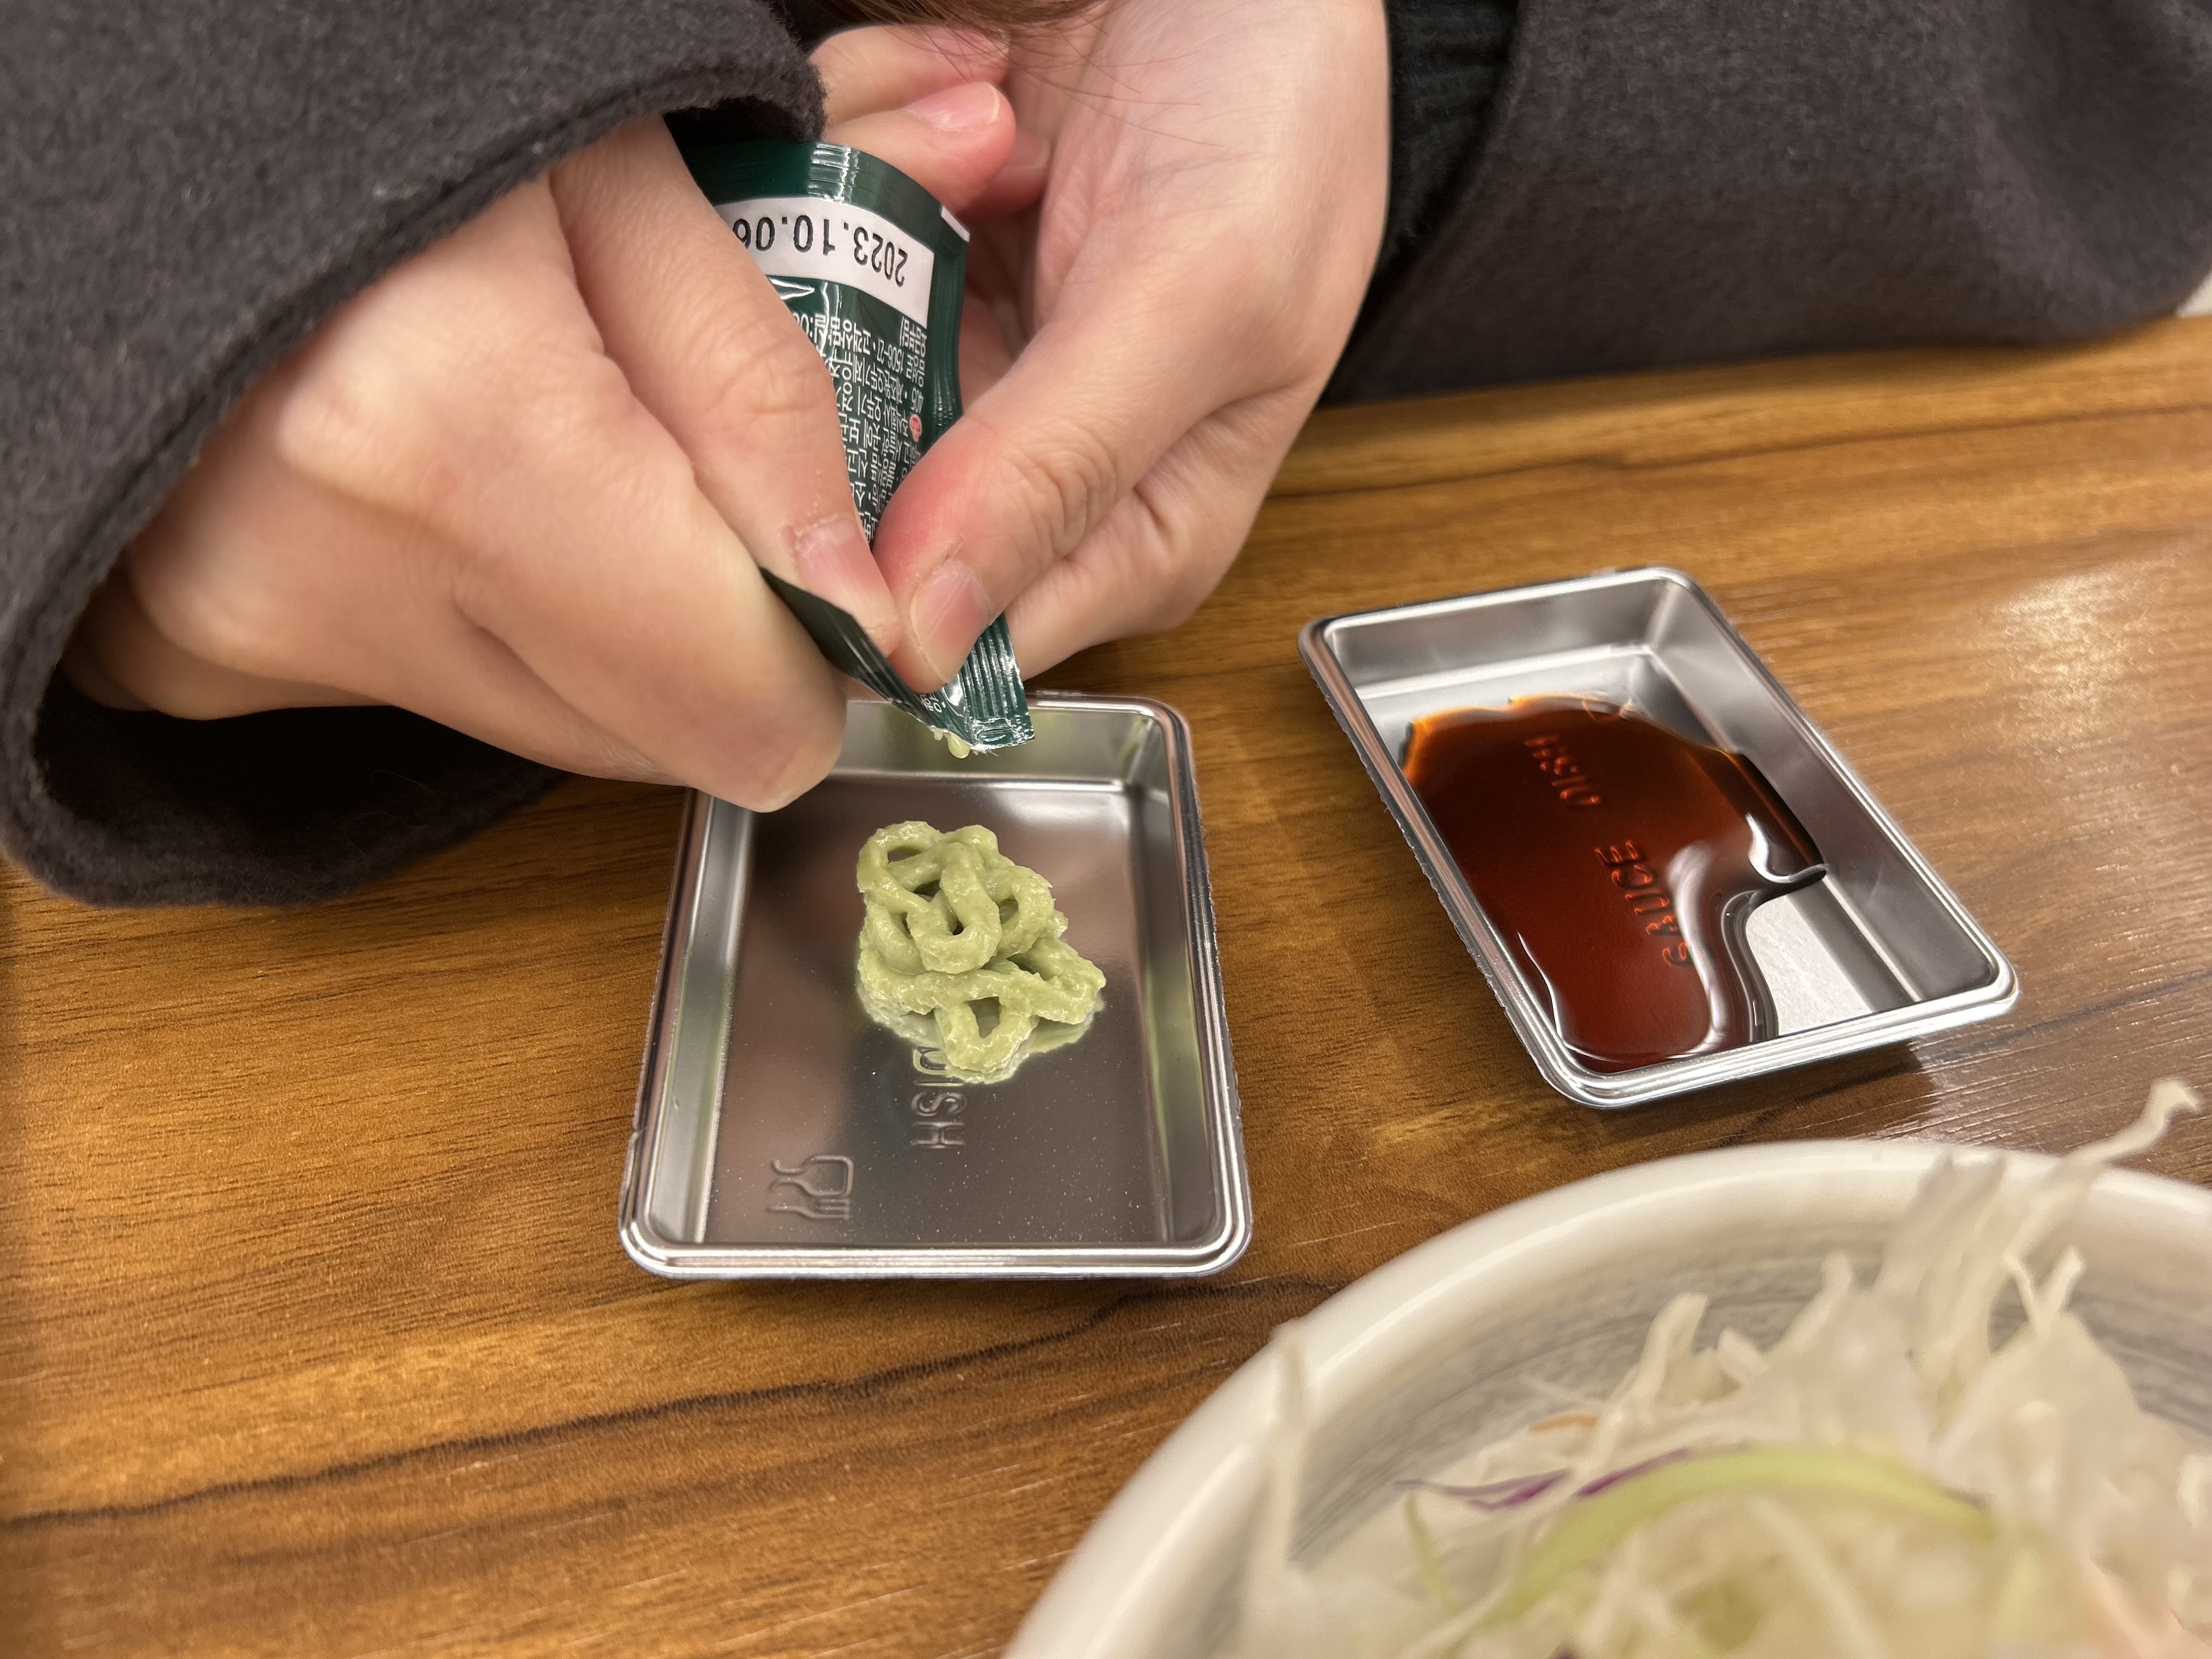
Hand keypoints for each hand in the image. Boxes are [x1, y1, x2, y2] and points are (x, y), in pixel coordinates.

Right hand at [65, 88, 1021, 807]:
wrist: (125, 108)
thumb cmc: (394, 105)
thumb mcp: (626, 178)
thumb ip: (764, 396)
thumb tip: (876, 607)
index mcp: (453, 440)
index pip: (744, 711)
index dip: (820, 648)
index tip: (828, 558)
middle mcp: (338, 576)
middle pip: (665, 745)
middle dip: (724, 634)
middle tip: (689, 476)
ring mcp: (257, 633)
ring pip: (566, 735)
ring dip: (612, 628)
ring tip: (559, 457)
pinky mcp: (210, 656)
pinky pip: (449, 697)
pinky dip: (497, 618)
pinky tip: (460, 490)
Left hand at [816, 4, 1389, 688]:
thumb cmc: (1282, 120)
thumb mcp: (1198, 302)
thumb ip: (1060, 469)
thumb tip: (923, 646)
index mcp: (1129, 537)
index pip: (959, 642)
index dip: (867, 588)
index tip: (815, 482)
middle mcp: (1024, 475)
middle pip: (853, 508)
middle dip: (871, 351)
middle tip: (948, 212)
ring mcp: (953, 363)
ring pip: (810, 354)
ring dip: (878, 203)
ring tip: (991, 119)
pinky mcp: (904, 265)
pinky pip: (810, 233)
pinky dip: (866, 134)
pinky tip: (968, 86)